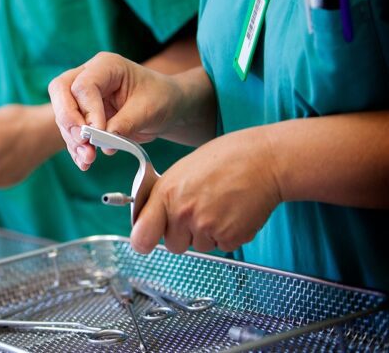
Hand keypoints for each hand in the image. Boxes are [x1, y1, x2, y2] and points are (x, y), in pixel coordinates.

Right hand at [48, 52, 185, 169]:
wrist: (166, 107)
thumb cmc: (161, 98)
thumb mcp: (149, 109)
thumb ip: (125, 123)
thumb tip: (103, 142)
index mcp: (106, 66)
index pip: (83, 86)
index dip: (88, 111)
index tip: (99, 133)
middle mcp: (88, 76)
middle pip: (61, 92)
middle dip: (69, 121)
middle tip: (84, 142)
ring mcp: (82, 96)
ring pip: (64, 115)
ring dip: (73, 140)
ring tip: (89, 158)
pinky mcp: (83, 115)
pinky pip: (71, 131)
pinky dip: (76, 148)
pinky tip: (85, 163)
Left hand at [130, 127, 282, 253]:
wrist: (264, 161)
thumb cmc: (224, 160)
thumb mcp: (181, 171)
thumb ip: (163, 198)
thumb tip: (149, 219)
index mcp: (167, 194)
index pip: (142, 236)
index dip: (143, 241)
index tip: (145, 241)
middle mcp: (184, 214)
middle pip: (173, 245)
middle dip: (183, 234)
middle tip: (199, 211)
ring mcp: (207, 228)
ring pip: (199, 246)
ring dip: (207, 233)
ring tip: (220, 206)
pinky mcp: (230, 238)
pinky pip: (221, 246)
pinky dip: (227, 235)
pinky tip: (233, 212)